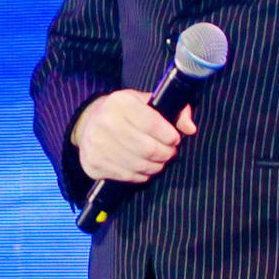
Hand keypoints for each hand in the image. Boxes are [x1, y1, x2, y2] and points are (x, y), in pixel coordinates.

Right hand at [66, 89, 195, 189]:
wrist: (88, 123)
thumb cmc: (124, 113)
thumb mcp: (145, 103)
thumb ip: (173, 111)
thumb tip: (190, 128)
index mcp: (119, 102)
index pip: (153, 123)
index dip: (169, 135)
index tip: (174, 139)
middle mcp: (105, 122)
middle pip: (148, 149)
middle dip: (165, 153)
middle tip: (168, 152)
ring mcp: (96, 144)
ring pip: (139, 165)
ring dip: (155, 166)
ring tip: (157, 161)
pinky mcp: (93, 163)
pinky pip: (127, 176)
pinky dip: (140, 175)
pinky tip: (142, 168)